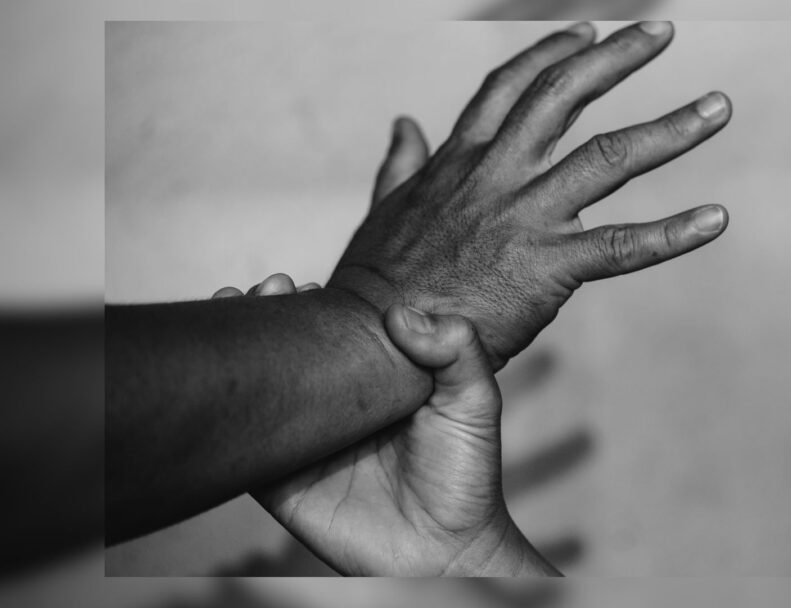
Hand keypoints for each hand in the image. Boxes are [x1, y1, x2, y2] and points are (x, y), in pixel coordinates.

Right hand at [216, 275, 557, 575]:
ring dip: (241, 347)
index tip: (303, 283)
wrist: (445, 552)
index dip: (313, 302)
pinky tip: (220, 381)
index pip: (334, 329)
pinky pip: (244, 443)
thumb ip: (457, 350)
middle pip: (290, 348)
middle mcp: (335, 404)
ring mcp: (305, 439)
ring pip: (261, 387)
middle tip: (268, 289)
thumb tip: (401, 313)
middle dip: (268, 311)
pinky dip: (225, 413)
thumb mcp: (474, 401)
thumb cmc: (465, 475)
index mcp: (375, 379)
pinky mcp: (280, 479)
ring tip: (238, 309)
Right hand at [330, 21, 730, 368]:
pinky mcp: (546, 267)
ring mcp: (524, 217)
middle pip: (564, 95)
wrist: (371, 341)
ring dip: (671, 129)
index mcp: (459, 160)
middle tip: (661, 33)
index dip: (550, 52)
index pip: (510, 87)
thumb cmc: (375, 283)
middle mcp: (497, 174)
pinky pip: (622, 246)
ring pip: (610, 156)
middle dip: (616, 57)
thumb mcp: (381, 208)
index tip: (585, 30)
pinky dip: (673, 233)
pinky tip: (716, 219)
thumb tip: (403, 123)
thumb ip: (400, 163)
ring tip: (718, 107)